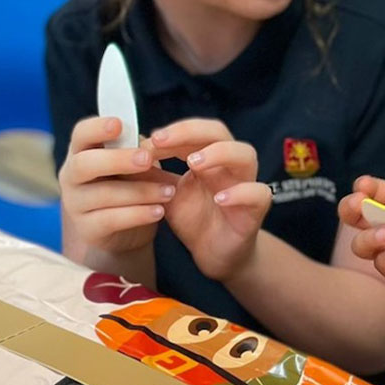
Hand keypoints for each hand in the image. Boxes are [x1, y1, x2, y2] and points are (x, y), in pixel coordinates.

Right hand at [58, 115, 176, 265]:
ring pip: (103, 194)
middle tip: (147, 159)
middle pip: (84, 164)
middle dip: (117, 160)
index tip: (119, 125)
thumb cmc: (129, 185)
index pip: (81, 133)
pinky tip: (159, 211)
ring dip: (140, 191)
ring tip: (169, 191)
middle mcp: (72, 176)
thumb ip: (137, 149)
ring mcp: (75, 204)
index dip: (97, 128)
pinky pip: (111, 220)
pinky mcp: (87, 229)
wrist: (124, 231)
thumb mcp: (133, 164)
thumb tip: (153, 142)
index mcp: (82, 151)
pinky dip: (138, 214)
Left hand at [148, 119, 272, 283]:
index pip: (196, 131)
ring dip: (219, 153)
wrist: (214, 254)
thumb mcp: (166, 195)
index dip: (174, 131)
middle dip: (191, 132)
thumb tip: (126, 151)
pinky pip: (259, 194)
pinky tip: (220, 198)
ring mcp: (244, 185)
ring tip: (192, 163)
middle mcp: (228, 165)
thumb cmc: (195, 219)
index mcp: (207, 158)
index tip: (148, 140)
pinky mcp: (254, 210)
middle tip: (162, 140)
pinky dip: (240, 192)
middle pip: (220, 133)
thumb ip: (150, 175)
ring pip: (246, 155)